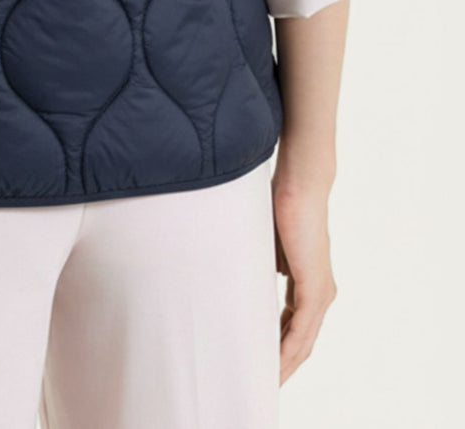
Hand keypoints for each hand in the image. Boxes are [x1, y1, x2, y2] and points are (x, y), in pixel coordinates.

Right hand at [271, 177, 338, 384]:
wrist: (300, 185)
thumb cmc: (281, 205)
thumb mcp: (267, 244)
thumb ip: (264, 264)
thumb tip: (248, 274)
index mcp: (309, 283)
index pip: (293, 326)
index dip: (277, 346)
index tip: (260, 362)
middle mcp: (320, 293)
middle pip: (301, 342)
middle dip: (282, 365)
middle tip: (261, 384)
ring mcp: (320, 293)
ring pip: (303, 342)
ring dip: (285, 365)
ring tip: (266, 383)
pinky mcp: (316, 289)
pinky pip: (302, 331)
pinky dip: (288, 351)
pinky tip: (275, 365)